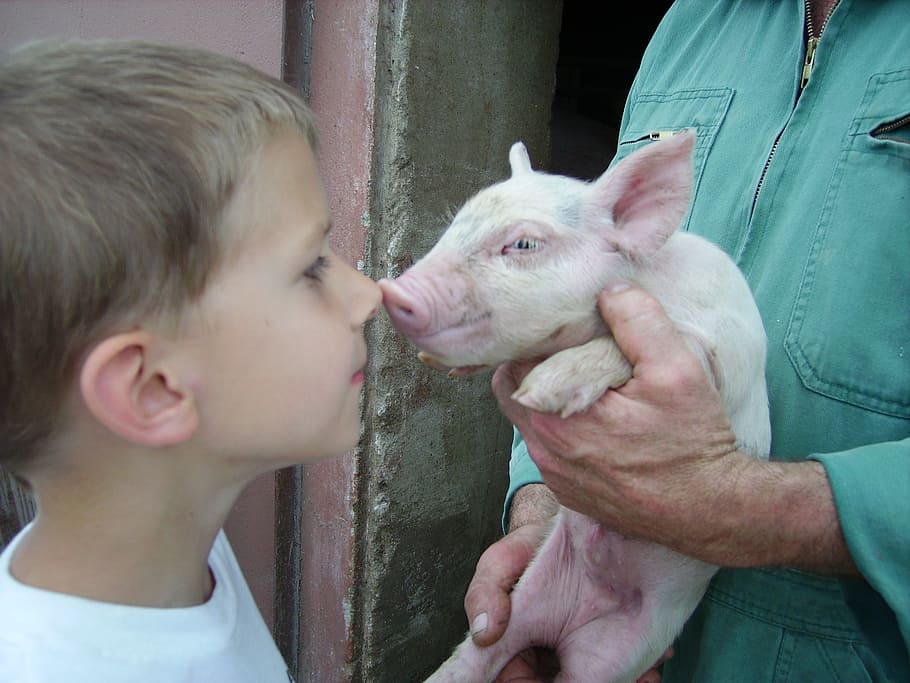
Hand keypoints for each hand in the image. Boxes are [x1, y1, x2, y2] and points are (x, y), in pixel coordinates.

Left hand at [492, 282, 746, 562]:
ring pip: (531, 419)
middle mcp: (545, 452)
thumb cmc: (693, 443)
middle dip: (537, 365)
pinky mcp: (569, 491)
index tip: (561, 328)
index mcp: (557, 420)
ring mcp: (555, 476)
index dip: (535, 339)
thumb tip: (610, 290)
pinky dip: (565, 428)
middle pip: (516, 391)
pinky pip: (550, 447)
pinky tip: (600, 418)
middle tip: (572, 349)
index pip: (514, 364)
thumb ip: (639, 322)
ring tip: (591, 382)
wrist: (711, 509)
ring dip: (552, 397)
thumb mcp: (677, 370)